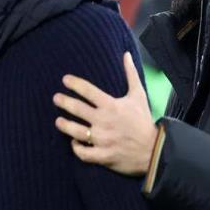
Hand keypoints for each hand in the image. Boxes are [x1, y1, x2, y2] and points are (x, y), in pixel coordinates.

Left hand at [53, 52, 157, 175]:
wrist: (153, 149)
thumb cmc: (143, 120)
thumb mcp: (138, 94)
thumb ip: (130, 73)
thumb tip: (126, 54)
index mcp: (111, 105)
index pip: (88, 91)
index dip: (74, 84)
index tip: (65, 80)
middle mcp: (104, 121)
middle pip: (77, 109)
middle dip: (64, 102)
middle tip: (56, 98)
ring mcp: (102, 139)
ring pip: (76, 132)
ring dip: (65, 125)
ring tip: (58, 121)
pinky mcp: (103, 155)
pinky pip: (83, 153)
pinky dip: (76, 147)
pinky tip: (73, 142)